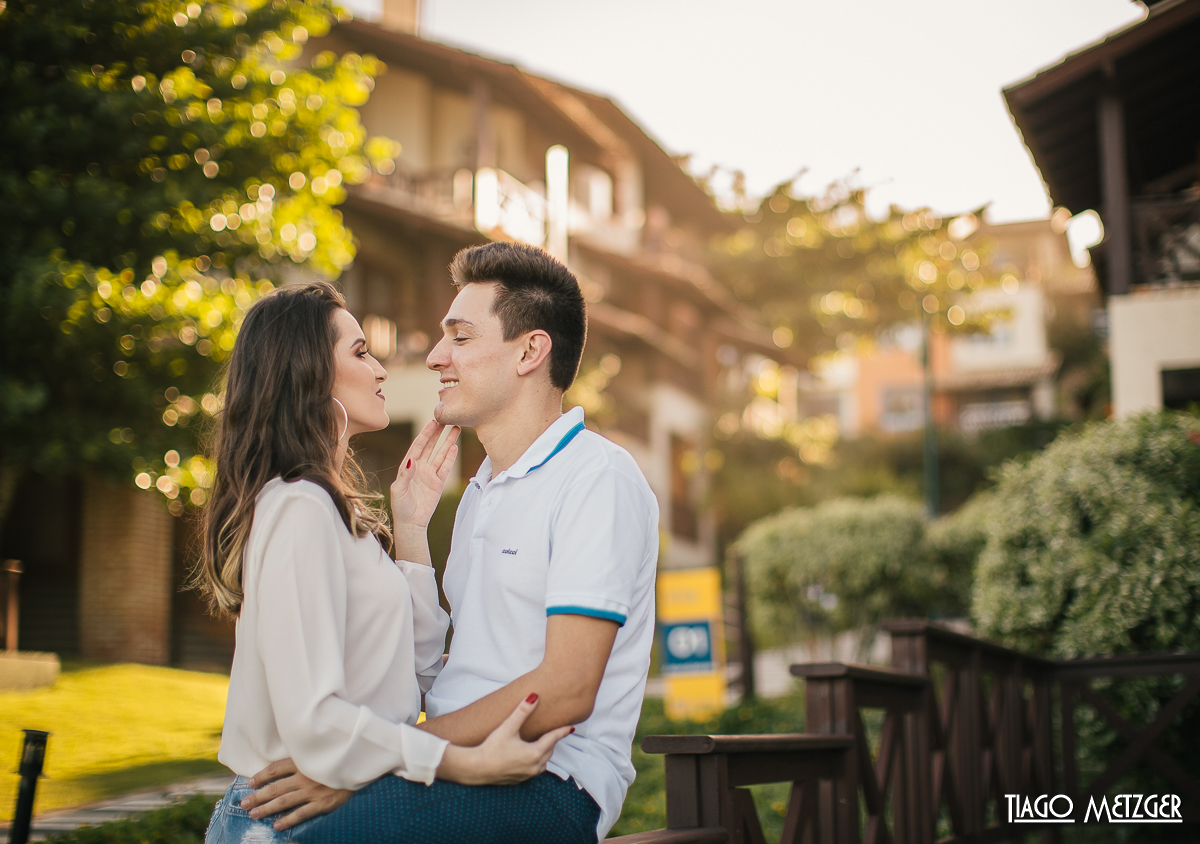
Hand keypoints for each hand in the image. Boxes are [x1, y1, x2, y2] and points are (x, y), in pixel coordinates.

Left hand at [241, 758, 352, 831]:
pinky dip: (287, 820)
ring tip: (253, 814)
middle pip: (275, 787)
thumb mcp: (321, 753)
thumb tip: (287, 763)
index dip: (261, 776)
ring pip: (284, 801)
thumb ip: (305, 758)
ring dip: (266, 809)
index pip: (276, 769)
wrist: (362, 766)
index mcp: (304, 762)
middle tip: (244, 803)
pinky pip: (301, 814)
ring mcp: (313, 791)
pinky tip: (277, 825)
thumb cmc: (340, 759)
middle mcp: (305, 776)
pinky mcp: (323, 804)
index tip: (250, 783)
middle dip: (258, 796)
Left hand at [390, 420, 458, 529]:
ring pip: (440, 455)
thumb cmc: (400, 507)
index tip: (433, 422)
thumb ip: (405, 475)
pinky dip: (450, 458)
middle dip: (437, 433)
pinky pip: (445, 468)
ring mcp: (430, 475)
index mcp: (407, 466)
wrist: (411, 523)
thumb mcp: (398, 490)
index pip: (418, 446)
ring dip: (447, 442)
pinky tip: (455, 447)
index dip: (425, 434)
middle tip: (446, 420)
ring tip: (456, 429)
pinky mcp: (438, 483)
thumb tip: (413, 461)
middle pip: (430, 446)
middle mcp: (419, 468)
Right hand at [436, 694, 572, 785]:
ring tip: (543, 743)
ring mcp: (527, 775)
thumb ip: (522, 711)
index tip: (570, 727)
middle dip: (552, 741)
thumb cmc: (491, 748)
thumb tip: (534, 696)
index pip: (553, 739)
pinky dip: (536, 761)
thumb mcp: (508, 727)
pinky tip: (529, 756)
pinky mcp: (519, 780)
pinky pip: (535, 770)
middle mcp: (533, 766)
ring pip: (543, 762)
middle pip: (549, 751)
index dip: (561, 731)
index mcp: (534, 753)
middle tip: (554, 731)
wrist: (476, 768)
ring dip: (545, 752)